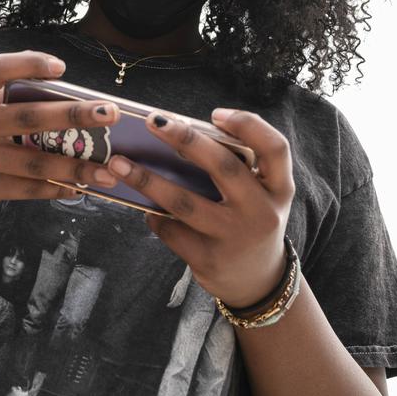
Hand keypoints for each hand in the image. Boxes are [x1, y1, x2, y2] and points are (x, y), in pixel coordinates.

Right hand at [0, 51, 120, 211]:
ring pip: (34, 163)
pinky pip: (27, 189)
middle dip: (73, 115)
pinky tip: (81, 188)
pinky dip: (57, 189)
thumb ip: (7, 94)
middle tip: (110, 113)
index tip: (62, 66)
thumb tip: (67, 94)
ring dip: (76, 167)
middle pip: (27, 117)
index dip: (28, 63)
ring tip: (109, 170)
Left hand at [105, 108, 293, 308]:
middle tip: (151, 121)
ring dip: (147, 180)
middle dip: (185, 140)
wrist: (256, 281)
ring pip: (185, 203)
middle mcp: (261, 212)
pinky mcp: (209, 259)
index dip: (248, 126)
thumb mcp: (259, 196)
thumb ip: (237, 169)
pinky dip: (152, 216)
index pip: (275, 148)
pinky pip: (171, 230)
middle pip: (224, 166)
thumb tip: (178, 136)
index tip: (215, 113)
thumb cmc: (249, 221)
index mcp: (278, 188)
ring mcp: (235, 237)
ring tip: (118, 164)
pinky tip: (142, 207)